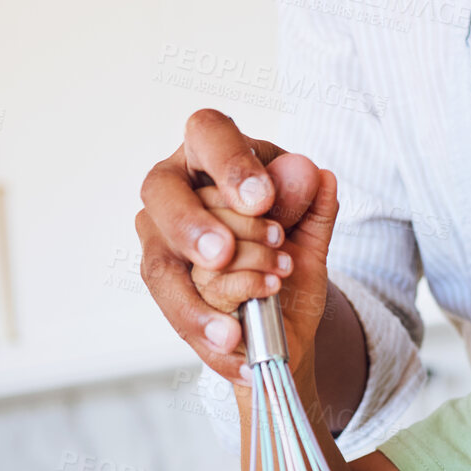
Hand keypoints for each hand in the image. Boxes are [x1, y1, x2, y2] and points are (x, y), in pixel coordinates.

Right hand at [136, 109, 323, 380]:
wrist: (283, 318)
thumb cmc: (287, 254)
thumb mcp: (310, 234)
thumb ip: (311, 207)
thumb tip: (310, 175)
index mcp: (215, 155)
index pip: (208, 133)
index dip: (229, 163)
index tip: (261, 200)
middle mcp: (176, 189)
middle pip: (162, 191)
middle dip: (194, 225)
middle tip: (223, 254)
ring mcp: (160, 237)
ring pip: (160, 256)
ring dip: (203, 285)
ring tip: (244, 311)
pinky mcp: (162, 284)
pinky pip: (173, 300)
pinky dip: (206, 321)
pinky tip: (235, 336)